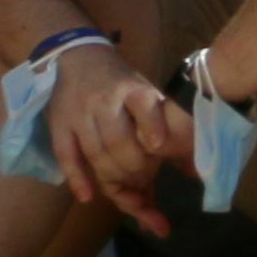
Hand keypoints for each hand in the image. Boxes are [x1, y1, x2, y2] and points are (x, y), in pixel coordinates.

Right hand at [46, 39, 192, 232]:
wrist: (79, 59)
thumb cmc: (122, 84)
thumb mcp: (147, 94)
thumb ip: (168, 124)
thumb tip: (196, 168)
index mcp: (133, 89)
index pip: (143, 106)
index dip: (152, 128)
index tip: (159, 148)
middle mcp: (105, 101)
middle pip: (118, 141)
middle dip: (136, 167)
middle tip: (147, 180)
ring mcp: (80, 115)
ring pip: (96, 153)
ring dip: (115, 177)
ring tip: (131, 189)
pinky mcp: (60, 126)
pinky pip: (67, 156)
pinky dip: (77, 178)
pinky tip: (89, 197)